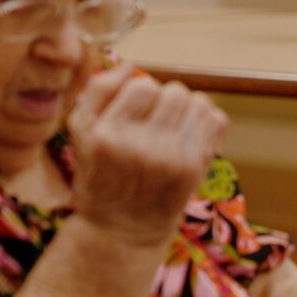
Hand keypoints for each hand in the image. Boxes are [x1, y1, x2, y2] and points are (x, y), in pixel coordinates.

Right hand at [67, 67, 228, 244]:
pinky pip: (216, 120)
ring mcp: (172, 159)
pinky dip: (206, 123)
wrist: (121, 231)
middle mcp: (141, 147)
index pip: (143, 85)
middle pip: (174, 92)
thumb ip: (97, 93)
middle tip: (153, 123)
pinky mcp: (194, 169)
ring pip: (197, 102)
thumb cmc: (99, 177)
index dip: (140, 94)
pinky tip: (188, 138)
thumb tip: (129, 66)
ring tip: (171, 129)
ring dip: (186, 110)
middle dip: (165, 102)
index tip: (134, 112)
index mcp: (107, 136)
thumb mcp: (80, 135)